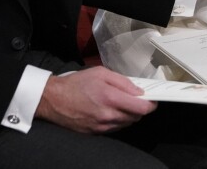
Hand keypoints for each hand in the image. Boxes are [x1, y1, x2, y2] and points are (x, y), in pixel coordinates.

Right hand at [35, 66, 156, 132]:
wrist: (54, 100)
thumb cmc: (76, 83)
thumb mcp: (101, 73)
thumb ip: (122, 81)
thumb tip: (138, 91)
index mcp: (110, 97)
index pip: (140, 108)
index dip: (150, 104)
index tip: (152, 100)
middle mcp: (108, 115)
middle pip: (135, 117)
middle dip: (139, 108)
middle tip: (135, 98)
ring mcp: (102, 126)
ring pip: (126, 124)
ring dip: (129, 114)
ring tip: (121, 103)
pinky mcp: (96, 133)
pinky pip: (115, 128)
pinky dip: (118, 120)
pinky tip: (111, 110)